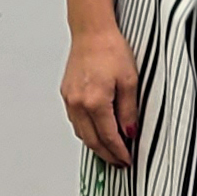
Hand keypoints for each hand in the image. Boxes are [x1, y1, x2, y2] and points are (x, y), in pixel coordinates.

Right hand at [62, 24, 139, 166]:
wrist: (92, 33)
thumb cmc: (112, 51)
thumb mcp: (130, 81)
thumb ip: (129, 110)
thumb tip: (130, 132)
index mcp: (95, 102)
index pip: (108, 137)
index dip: (119, 151)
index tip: (127, 160)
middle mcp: (78, 104)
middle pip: (92, 139)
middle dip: (106, 154)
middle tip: (119, 161)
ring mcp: (69, 100)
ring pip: (81, 132)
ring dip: (95, 145)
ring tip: (110, 151)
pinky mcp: (66, 95)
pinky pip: (76, 121)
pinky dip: (86, 131)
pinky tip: (96, 131)